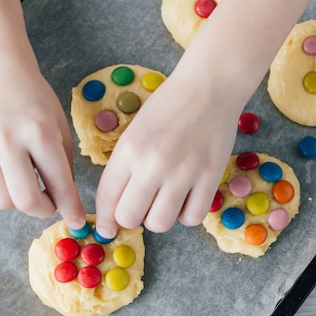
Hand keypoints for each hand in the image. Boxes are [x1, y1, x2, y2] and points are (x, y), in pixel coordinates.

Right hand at [0, 69, 85, 226]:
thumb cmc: (35, 103)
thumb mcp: (60, 130)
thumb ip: (63, 169)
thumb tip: (65, 207)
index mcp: (40, 133)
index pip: (59, 185)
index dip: (71, 209)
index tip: (76, 221)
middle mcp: (8, 141)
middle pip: (26, 202)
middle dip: (43, 210)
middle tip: (49, 203)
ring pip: (2, 202)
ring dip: (18, 202)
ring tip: (26, 184)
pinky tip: (4, 180)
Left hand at [94, 67, 240, 235]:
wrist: (209, 86)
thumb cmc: (169, 107)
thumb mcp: (135, 131)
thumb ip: (124, 167)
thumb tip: (116, 207)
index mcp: (129, 149)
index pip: (107, 197)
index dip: (105, 219)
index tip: (107, 228)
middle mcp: (153, 162)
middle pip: (129, 216)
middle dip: (132, 217)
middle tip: (142, 206)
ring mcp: (183, 171)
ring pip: (160, 223)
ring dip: (159, 217)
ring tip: (166, 200)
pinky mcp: (210, 176)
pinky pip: (192, 218)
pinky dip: (187, 214)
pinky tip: (187, 198)